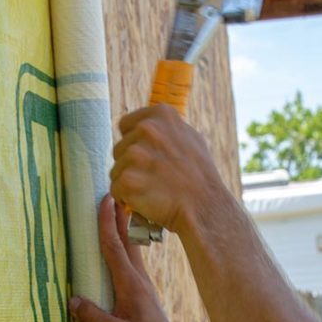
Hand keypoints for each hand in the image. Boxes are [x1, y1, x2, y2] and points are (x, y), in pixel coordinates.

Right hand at [69, 197, 189, 321]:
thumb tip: (72, 300)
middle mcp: (137, 278)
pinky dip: (125, 242)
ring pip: (130, 247)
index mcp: (130, 284)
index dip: (106, 223)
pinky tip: (122, 242)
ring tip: (116, 208)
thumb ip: (95, 318)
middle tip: (110, 191)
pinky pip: (131, 258)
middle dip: (117, 214)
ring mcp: (141, 282)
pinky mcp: (141, 289)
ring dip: (122, 226)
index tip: (104, 200)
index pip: (114, 247)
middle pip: (125, 239)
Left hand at [111, 105, 225, 234]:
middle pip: (119, 149)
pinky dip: (127, 198)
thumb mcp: (191, 138)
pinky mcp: (128, 179)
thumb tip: (149, 124)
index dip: (134, 143)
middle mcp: (146, 129)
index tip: (148, 157)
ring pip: (116, 170)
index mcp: (161, 114)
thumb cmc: (200, 176)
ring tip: (153, 189)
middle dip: (131, 165)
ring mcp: (135, 154)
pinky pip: (115, 189)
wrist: (205, 206)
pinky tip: (146, 200)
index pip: (126, 125)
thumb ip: (167, 129)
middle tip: (154, 177)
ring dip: (129, 182)